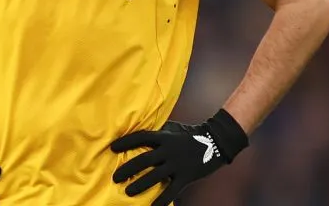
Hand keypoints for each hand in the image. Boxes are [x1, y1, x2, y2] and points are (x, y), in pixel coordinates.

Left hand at [110, 109, 247, 205]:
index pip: (141, 137)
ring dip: (139, 184)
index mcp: (164, 137)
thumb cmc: (191, 134)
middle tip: (115, 177)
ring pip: (154, 176)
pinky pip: (171, 190)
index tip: (112, 148)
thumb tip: (139, 134)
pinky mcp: (186, 176)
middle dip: (127, 168)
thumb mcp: (173, 129)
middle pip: (143, 159)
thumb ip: (159, 133)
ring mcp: (177, 164)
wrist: (216, 141)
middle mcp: (168, 150)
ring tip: (128, 191)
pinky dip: (162, 200)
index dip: (126, 142)